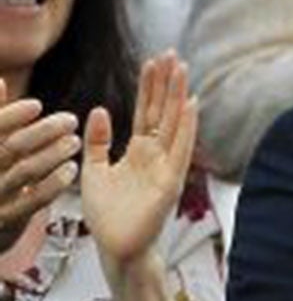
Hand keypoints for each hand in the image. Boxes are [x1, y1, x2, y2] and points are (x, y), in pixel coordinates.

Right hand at [0, 81, 82, 252]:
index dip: (12, 115)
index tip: (37, 105)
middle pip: (13, 147)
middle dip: (43, 132)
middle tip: (71, 120)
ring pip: (26, 171)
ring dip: (54, 154)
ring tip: (76, 142)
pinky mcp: (8, 219)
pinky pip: (34, 200)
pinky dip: (54, 183)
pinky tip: (72, 170)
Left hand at [81, 52, 198, 282]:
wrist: (115, 246)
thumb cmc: (107, 215)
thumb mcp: (93, 170)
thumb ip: (97, 141)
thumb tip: (101, 110)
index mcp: (138, 152)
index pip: (146, 113)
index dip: (149, 88)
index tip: (153, 62)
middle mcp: (156, 156)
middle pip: (163, 112)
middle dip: (167, 83)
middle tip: (172, 54)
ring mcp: (166, 167)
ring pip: (175, 124)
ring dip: (179, 96)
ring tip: (183, 69)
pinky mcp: (170, 182)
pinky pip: (181, 149)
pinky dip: (187, 127)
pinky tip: (191, 105)